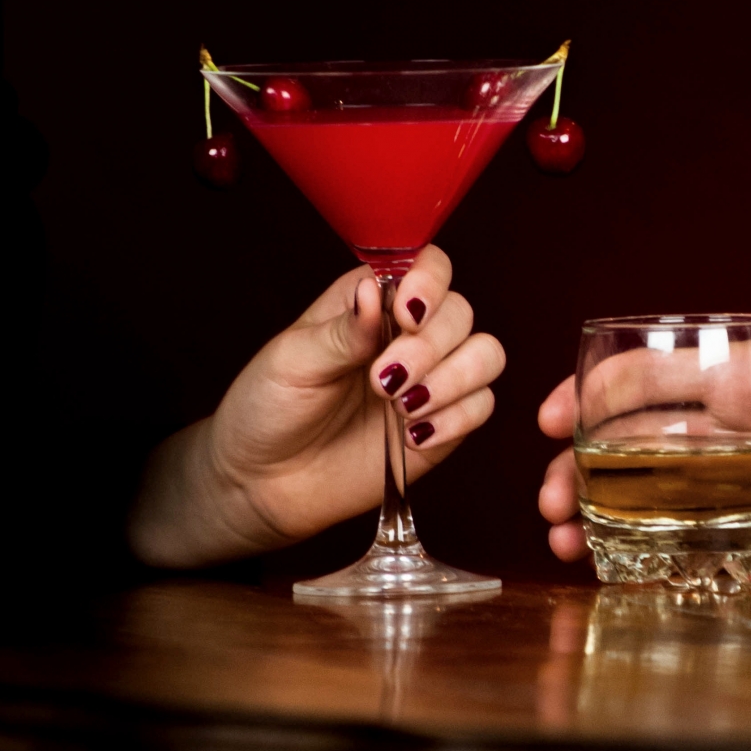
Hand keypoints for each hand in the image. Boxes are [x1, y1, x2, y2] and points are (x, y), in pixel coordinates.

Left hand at [129, 247, 505, 567]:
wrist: (263, 483)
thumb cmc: (268, 408)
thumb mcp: (292, 361)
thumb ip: (343, 330)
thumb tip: (375, 291)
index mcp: (372, 302)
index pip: (430, 267)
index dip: (431, 283)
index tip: (407, 314)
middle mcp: (409, 335)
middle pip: (461, 313)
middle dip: (430, 347)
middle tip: (382, 381)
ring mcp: (432, 380)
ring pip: (487, 356)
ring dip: (453, 380)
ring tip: (402, 408)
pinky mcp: (444, 426)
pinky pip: (482, 408)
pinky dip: (456, 419)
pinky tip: (411, 436)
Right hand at [537, 350, 750, 565]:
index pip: (657, 373)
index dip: (596, 392)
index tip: (556, 420)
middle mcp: (738, 429)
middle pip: (635, 440)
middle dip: (581, 466)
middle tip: (553, 502)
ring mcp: (746, 483)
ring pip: (651, 494)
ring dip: (601, 513)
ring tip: (565, 541)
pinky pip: (696, 543)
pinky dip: (650, 556)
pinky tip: (613, 571)